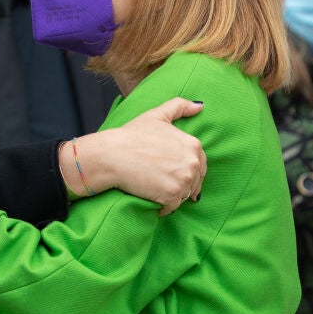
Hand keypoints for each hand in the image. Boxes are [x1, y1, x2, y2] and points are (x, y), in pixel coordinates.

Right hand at [69, 98, 205, 215]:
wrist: (112, 155)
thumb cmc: (131, 135)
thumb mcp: (157, 115)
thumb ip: (179, 107)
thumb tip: (200, 106)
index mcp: (193, 145)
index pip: (200, 164)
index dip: (184, 169)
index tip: (170, 171)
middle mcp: (193, 163)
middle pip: (194, 181)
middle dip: (180, 183)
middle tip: (161, 181)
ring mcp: (184, 180)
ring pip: (184, 195)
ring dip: (173, 196)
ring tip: (156, 190)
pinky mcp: (172, 196)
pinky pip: (173, 207)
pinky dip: (164, 207)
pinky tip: (152, 200)